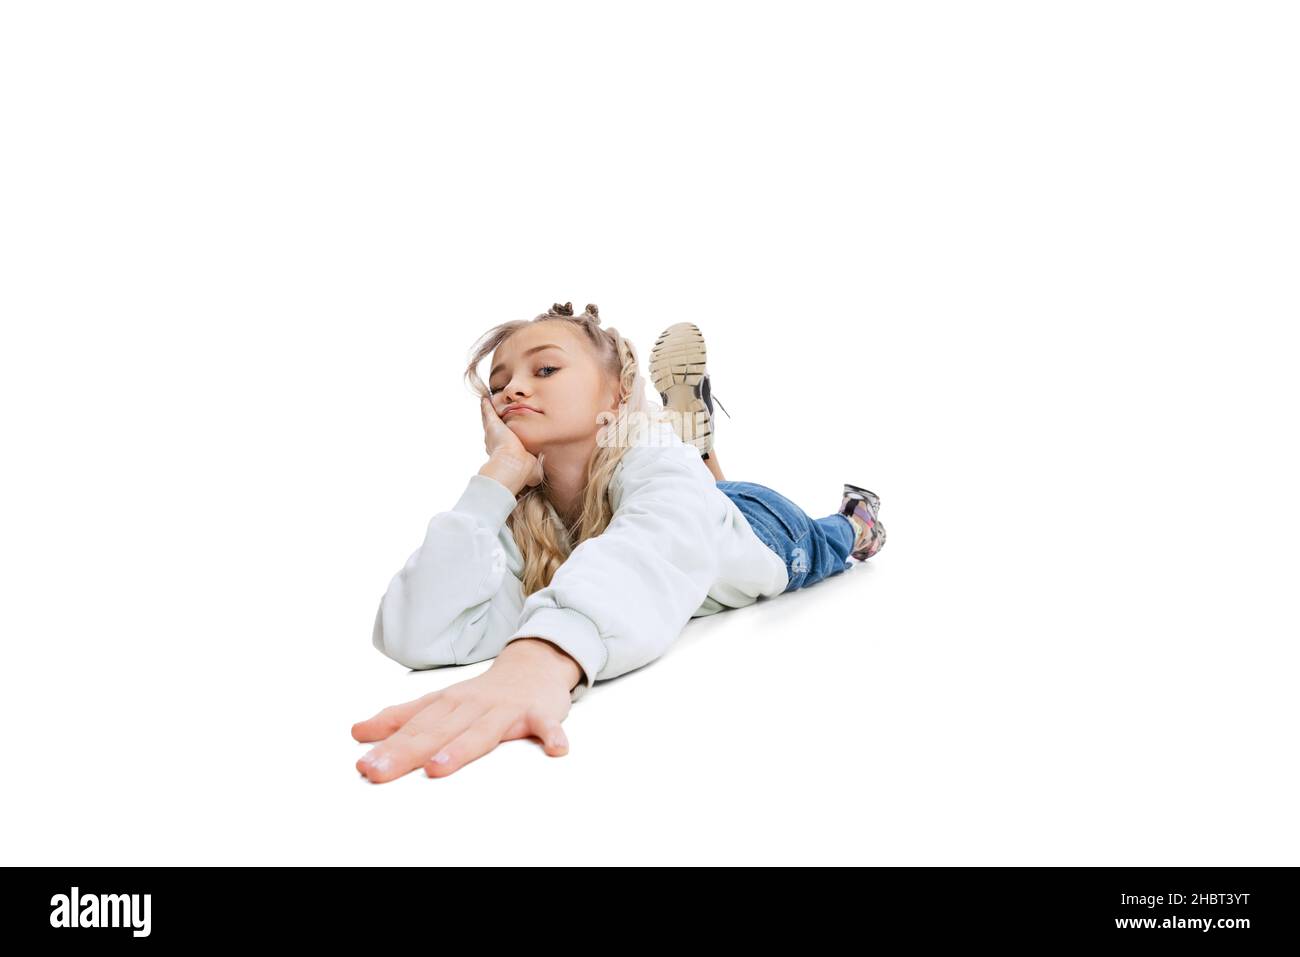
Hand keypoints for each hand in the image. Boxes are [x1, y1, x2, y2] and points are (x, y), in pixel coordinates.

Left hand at [351, 642, 574, 781]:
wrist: (534, 665)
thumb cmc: (483, 694)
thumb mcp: (439, 702)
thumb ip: (402, 719)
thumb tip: (359, 732)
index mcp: (447, 705)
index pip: (414, 728)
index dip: (388, 746)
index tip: (364, 765)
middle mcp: (472, 705)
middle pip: (437, 732)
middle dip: (407, 752)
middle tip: (379, 770)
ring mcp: (506, 709)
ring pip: (482, 731)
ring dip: (461, 748)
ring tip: (438, 767)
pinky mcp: (538, 712)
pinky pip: (546, 725)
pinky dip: (551, 735)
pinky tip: (556, 750)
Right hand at [480, 395, 543, 488]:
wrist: (513, 465)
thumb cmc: (523, 471)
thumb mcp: (534, 472)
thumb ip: (536, 470)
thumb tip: (538, 477)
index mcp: (504, 454)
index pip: (504, 445)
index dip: (506, 441)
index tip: (507, 438)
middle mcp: (495, 444)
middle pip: (494, 432)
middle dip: (494, 426)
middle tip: (492, 418)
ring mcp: (492, 434)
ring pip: (489, 421)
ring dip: (488, 414)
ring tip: (487, 405)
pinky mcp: (493, 425)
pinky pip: (488, 412)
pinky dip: (486, 405)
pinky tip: (485, 398)